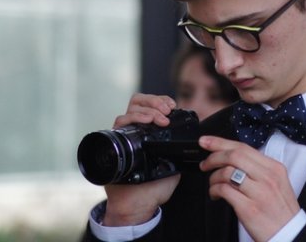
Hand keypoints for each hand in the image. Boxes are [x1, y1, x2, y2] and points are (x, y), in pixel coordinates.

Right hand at [102, 93, 179, 225]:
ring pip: (131, 108)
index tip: (172, 105)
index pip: (150, 105)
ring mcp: (125, 134)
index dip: (160, 100)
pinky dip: (135, 117)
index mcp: (147, 132)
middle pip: (139, 101)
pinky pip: (120, 122)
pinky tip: (147, 122)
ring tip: (160, 118)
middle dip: (155, 101)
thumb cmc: (155, 186)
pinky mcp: (116, 141)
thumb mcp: (171, 163)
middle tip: (167, 111)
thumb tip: (189, 135)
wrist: (138, 205)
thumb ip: (175, 148)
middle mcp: (134, 130)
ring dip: (148, 109)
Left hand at [199, 136, 299, 241]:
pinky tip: (215, 194)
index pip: (243, 147)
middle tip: (205, 163)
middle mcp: (268, 177)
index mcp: (274, 168)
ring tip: (212, 183)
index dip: (221, 142)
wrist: (289, 234)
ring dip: (213, 177)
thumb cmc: (280, 210)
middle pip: (234, 156)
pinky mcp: (249, 208)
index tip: (207, 141)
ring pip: (227, 172)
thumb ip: (258, 169)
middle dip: (214, 157)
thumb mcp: (277, 182)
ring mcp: (259, 193)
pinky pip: (224, 191)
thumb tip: (232, 158)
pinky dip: (214, 190)